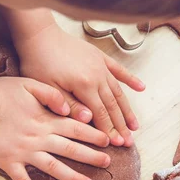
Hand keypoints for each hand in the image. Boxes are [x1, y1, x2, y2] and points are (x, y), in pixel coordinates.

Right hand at [0, 77, 110, 179]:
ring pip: (54, 168)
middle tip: (108, 163)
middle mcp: (39, 139)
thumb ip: (52, 94)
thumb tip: (69, 108)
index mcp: (46, 120)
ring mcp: (25, 153)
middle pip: (70, 149)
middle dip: (91, 156)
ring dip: (72, 178)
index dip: (94, 135)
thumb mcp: (29, 83)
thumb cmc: (0, 94)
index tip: (108, 141)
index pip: (76, 128)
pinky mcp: (9, 163)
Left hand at [14, 24, 145, 146]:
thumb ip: (70, 105)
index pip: (101, 114)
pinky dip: (130, 79)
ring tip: (136, 125)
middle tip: (129, 142)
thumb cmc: (39, 62)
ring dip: (127, 110)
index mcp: (84, 85)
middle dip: (122, 125)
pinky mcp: (100, 57)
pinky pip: (119, 70)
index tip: (118, 144)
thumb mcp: (49, 88)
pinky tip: (141, 88)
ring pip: (118, 92)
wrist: (39, 35)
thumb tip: (89, 120)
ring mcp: (100, 65)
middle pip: (113, 106)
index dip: (110, 130)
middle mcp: (97, 75)